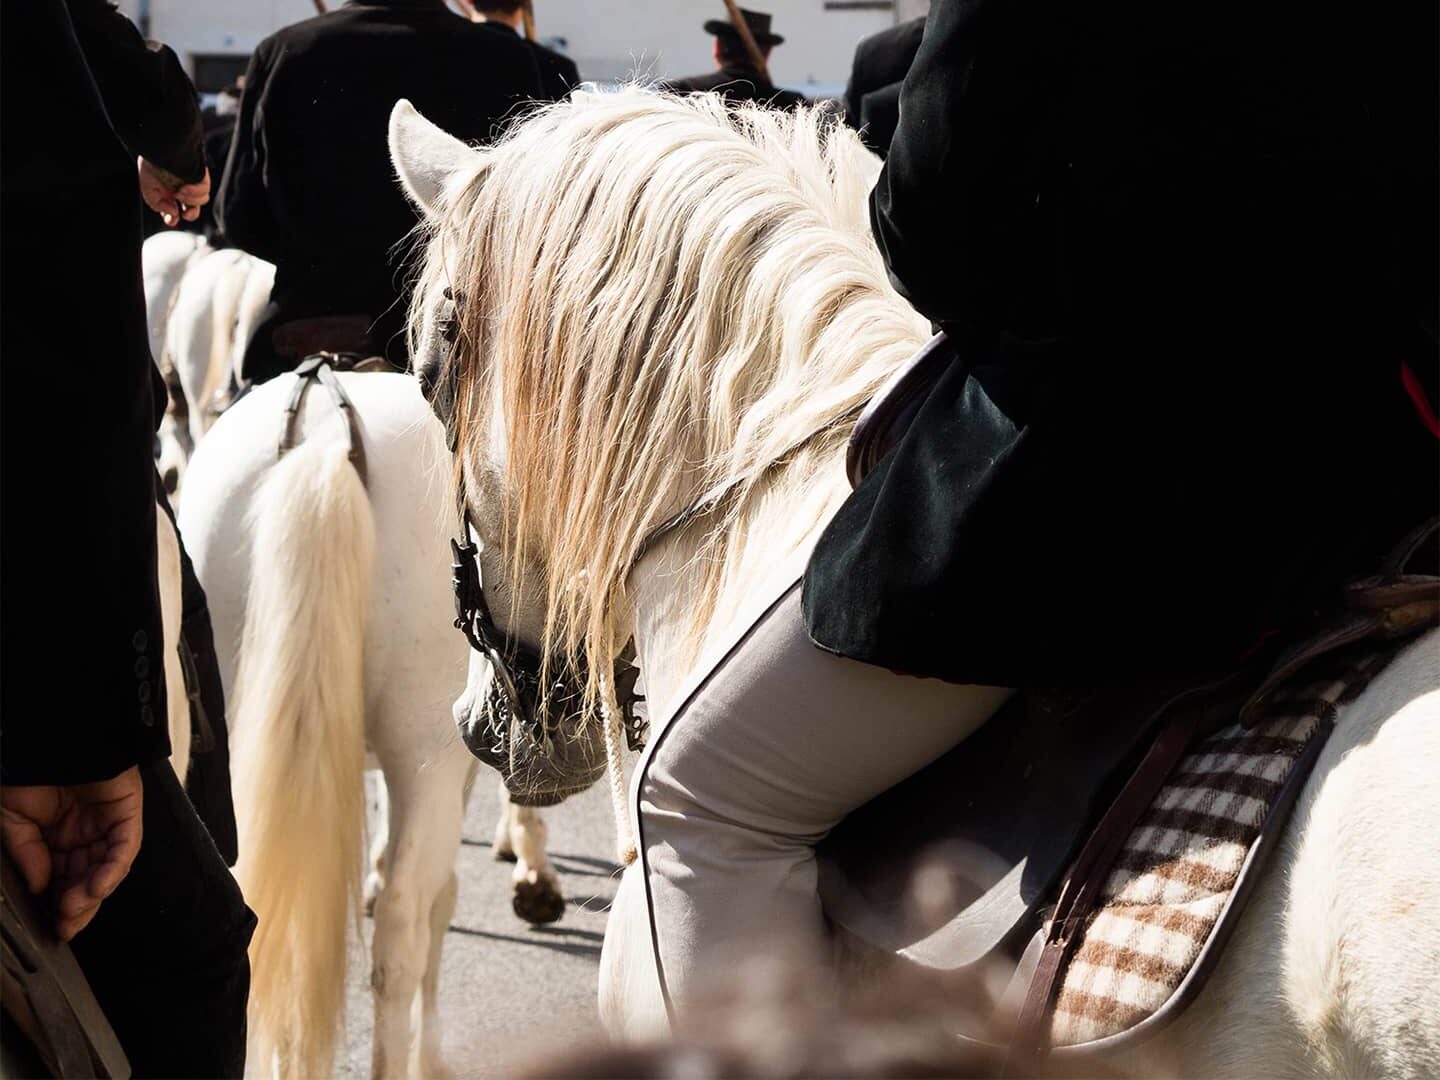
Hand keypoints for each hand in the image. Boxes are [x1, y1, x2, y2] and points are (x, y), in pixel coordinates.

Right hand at [1, 767, 143, 940]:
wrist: (54, 737)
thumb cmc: (32, 771)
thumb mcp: (13, 818)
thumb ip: (26, 853)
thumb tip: (39, 886)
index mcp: (58, 838)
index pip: (63, 879)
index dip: (57, 904)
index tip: (50, 927)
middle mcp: (85, 834)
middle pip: (87, 878)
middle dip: (76, 907)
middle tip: (64, 928)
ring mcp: (108, 824)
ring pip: (106, 868)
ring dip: (91, 893)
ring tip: (73, 910)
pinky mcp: (127, 813)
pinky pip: (125, 847)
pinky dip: (112, 870)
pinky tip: (96, 888)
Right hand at [138, 158, 209, 227]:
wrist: (157, 148)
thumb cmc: (150, 166)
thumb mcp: (148, 190)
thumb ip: (158, 205)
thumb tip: (173, 214)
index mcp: (169, 194)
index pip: (177, 212)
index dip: (174, 219)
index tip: (170, 220)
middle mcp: (182, 189)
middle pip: (194, 209)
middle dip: (190, 215)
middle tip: (183, 213)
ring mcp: (192, 182)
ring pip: (201, 200)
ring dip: (190, 201)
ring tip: (178, 192)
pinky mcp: (200, 175)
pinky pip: (205, 189)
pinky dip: (195, 192)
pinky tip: (184, 187)